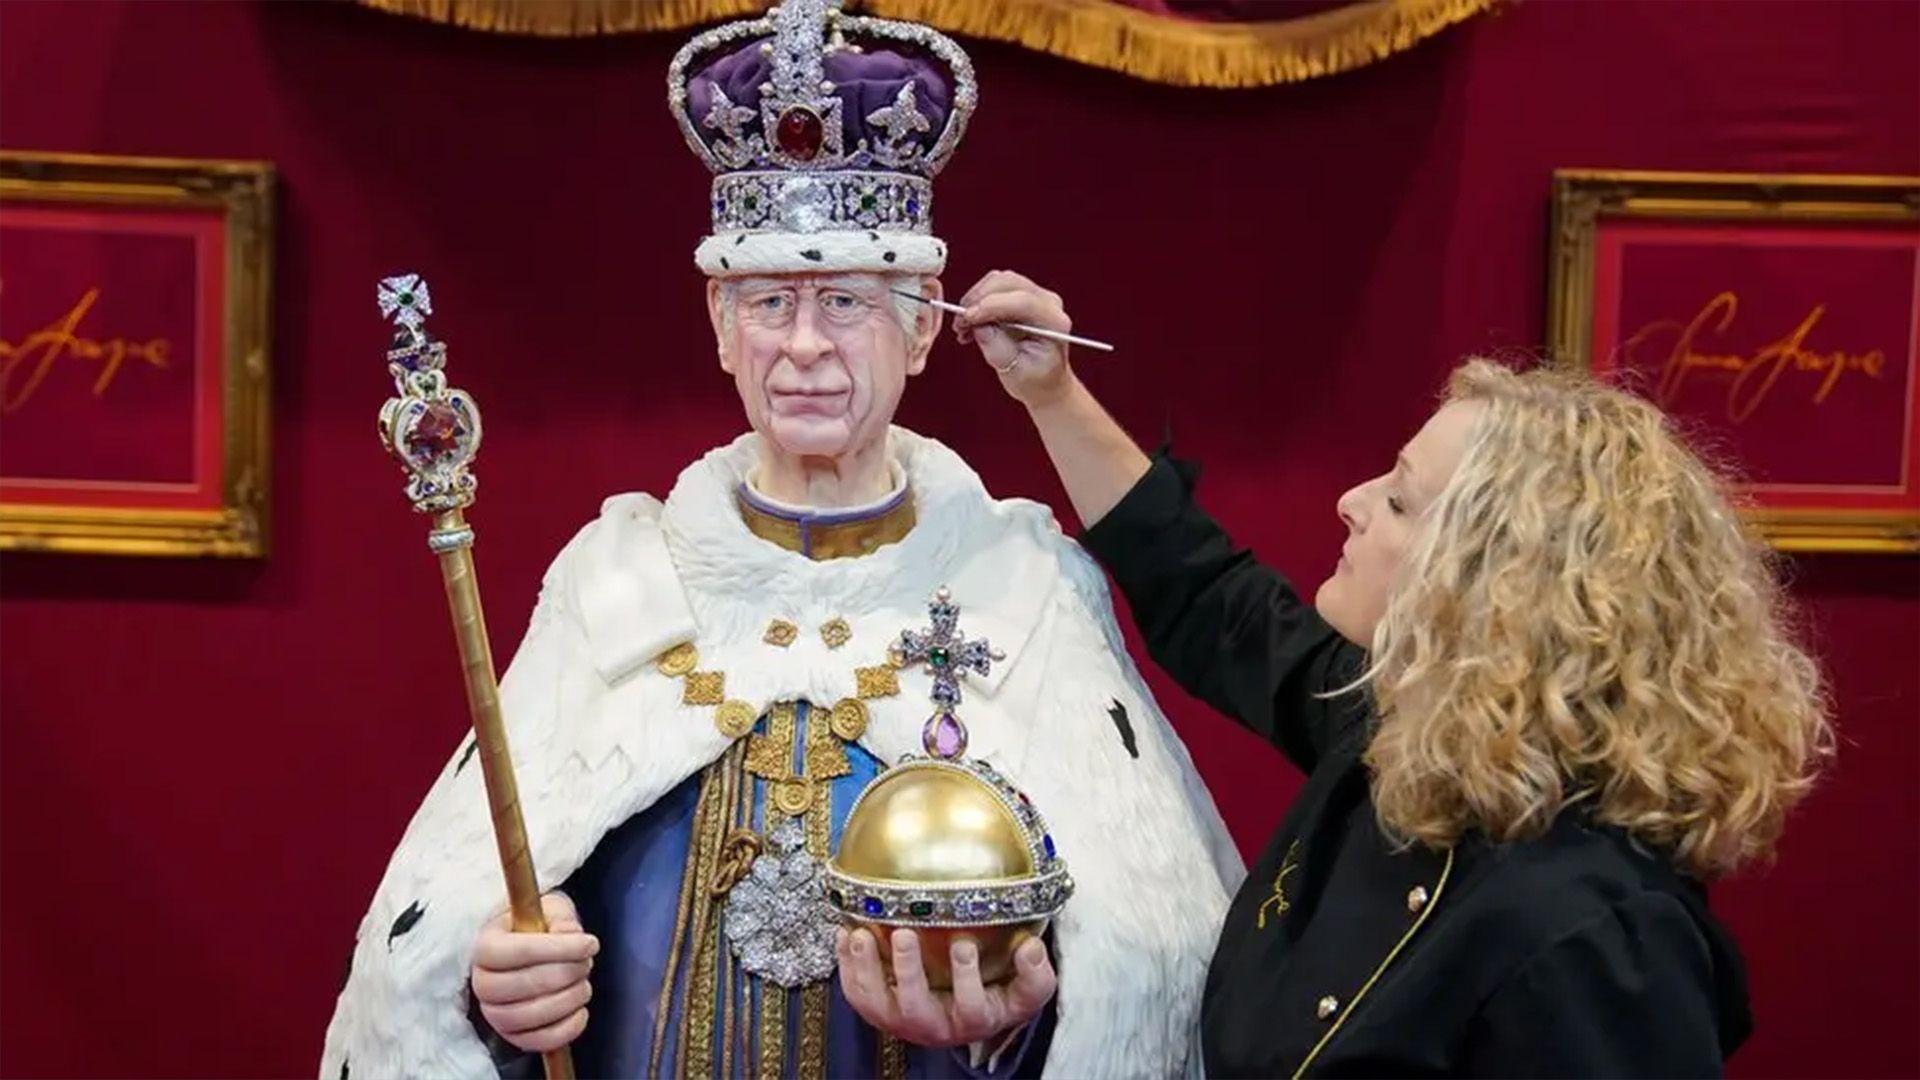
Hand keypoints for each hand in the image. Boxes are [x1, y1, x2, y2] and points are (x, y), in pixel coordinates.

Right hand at [470, 892, 598, 1053]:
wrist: (528, 952)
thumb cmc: (539, 929)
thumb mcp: (549, 910)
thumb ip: (560, 918)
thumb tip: (569, 935)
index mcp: (485, 946)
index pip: (513, 952)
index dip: (556, 949)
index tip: (590, 943)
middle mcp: (482, 983)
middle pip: (520, 985)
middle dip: (564, 974)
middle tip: (586, 964)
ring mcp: (494, 1014)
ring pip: (528, 1016)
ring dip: (567, 1000)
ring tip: (583, 985)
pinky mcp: (512, 1035)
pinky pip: (538, 1041)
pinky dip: (566, 1029)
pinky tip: (580, 1010)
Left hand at [836, 927, 1056, 1049]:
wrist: (966, 1012)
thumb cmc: (998, 993)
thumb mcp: (1026, 990)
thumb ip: (1035, 973)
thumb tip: (1030, 948)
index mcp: (973, 1020)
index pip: (971, 1007)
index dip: (966, 978)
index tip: (965, 944)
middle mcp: (935, 1027)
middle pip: (916, 1008)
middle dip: (907, 971)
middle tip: (904, 934)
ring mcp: (902, 1020)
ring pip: (878, 1005)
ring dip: (866, 969)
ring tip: (862, 933)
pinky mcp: (879, 1010)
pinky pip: (856, 994)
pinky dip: (846, 965)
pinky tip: (845, 932)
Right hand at [956, 270, 1076, 407]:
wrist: (1045, 383)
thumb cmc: (1035, 381)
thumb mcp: (1014, 372)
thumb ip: (996, 346)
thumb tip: (976, 323)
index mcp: (1054, 323)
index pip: (1023, 302)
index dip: (991, 306)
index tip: (967, 318)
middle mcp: (1049, 303)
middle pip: (1009, 283)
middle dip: (979, 299)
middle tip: (960, 323)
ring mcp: (1036, 296)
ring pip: (999, 281)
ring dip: (975, 300)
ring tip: (963, 327)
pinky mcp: (1022, 296)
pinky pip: (995, 288)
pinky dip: (978, 301)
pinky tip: (970, 324)